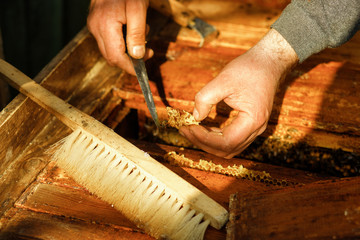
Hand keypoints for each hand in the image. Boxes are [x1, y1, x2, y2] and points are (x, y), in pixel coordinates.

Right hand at [87, 0, 152, 74]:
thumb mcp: (138, 10)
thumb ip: (137, 34)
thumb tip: (137, 56)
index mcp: (105, 25)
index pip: (116, 57)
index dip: (130, 68)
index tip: (143, 72)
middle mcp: (95, 27)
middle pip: (111, 57)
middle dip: (130, 60)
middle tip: (148, 52)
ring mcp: (93, 25)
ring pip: (110, 50)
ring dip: (127, 50)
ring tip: (141, 33)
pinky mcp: (95, 23)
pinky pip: (108, 40)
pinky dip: (121, 42)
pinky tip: (131, 29)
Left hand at [179, 29, 297, 157]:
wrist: (269, 62)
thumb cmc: (249, 69)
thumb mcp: (223, 80)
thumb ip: (205, 98)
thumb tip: (195, 116)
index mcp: (253, 120)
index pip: (226, 141)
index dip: (204, 138)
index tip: (188, 128)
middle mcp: (257, 129)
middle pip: (228, 149)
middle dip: (204, 142)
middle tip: (185, 131)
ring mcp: (255, 128)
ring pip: (230, 147)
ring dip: (209, 142)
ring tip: (191, 130)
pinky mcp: (251, 124)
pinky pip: (232, 138)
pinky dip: (216, 137)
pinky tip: (203, 127)